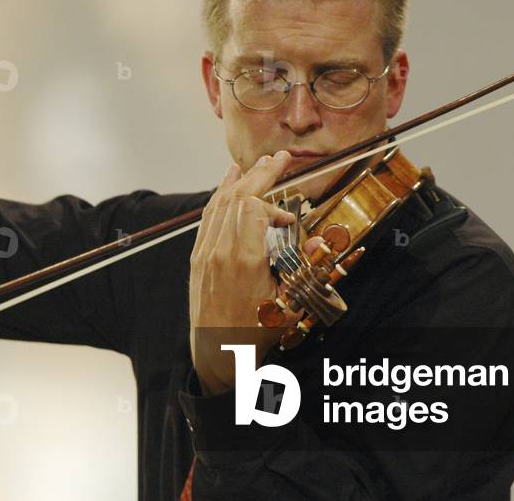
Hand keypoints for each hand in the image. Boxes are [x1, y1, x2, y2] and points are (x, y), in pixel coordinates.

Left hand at [188, 150, 323, 395]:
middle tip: (280, 158)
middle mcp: (220, 252)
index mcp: (243, 261)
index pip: (251, 208)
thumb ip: (303, 270)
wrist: (218, 355)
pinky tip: (228, 183)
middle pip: (236, 197)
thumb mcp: (288, 305)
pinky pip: (207, 218)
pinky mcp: (197, 259)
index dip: (273, 204)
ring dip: (239, 180)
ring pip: (219, 204)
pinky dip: (219, 196)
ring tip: (256, 162)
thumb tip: (316, 243)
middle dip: (260, 173)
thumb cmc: (254, 334)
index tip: (290, 217)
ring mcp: (205, 254)